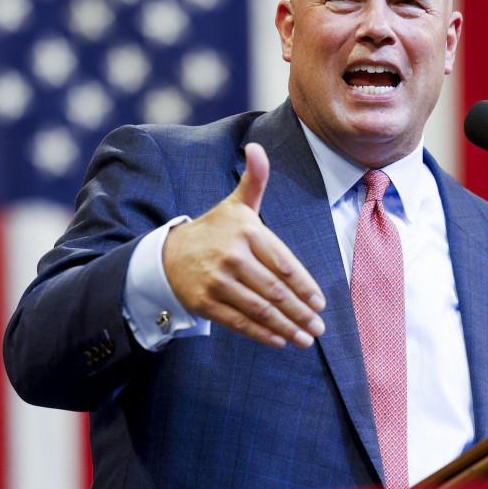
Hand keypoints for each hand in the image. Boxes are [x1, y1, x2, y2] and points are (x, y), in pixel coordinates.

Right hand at [162, 143, 326, 347]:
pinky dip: (262, 334)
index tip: (320, 303)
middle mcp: (232, 256)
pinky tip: (280, 341)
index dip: (305, 287)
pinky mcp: (205, 303)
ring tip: (306, 338)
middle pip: (275, 291)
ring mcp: (217, 281)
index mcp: (246, 232)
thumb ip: (255, 179)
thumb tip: (256, 147)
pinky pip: (239, 322)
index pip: (285, 264)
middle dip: (301, 312)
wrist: (168, 254)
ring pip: (260, 309)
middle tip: (319, 327)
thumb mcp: (236, 204)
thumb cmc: (214, 230)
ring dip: (287, 327)